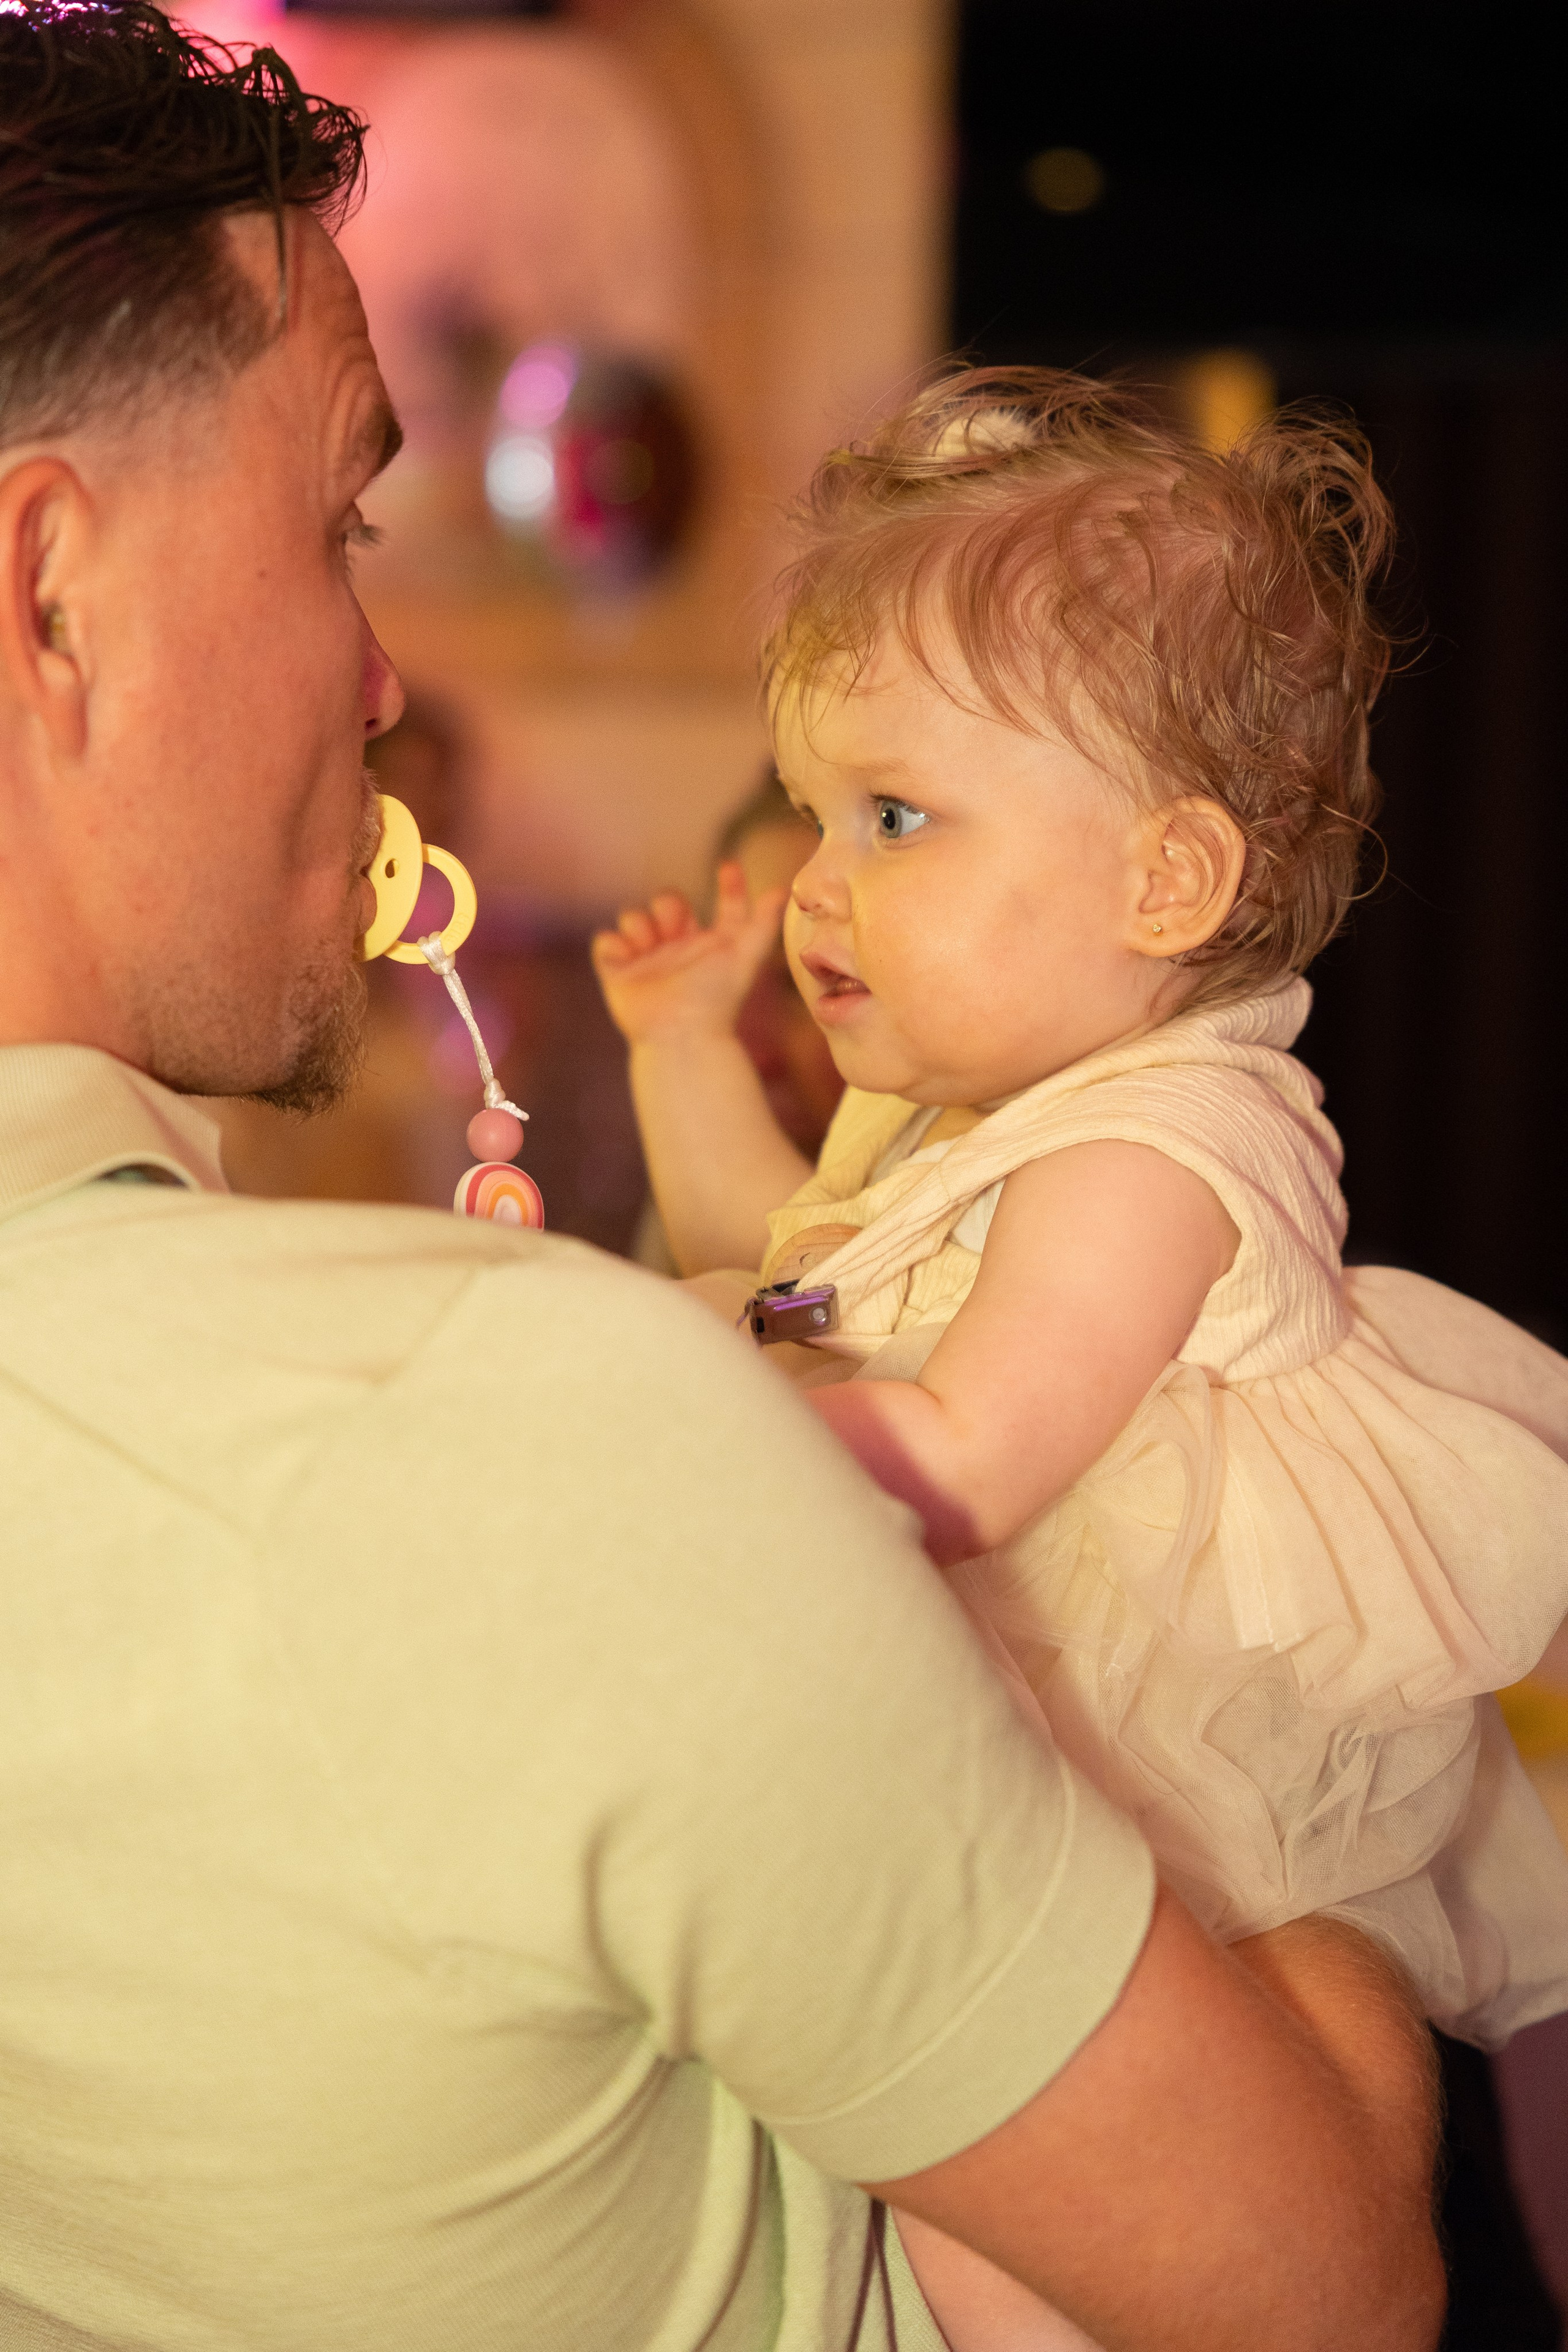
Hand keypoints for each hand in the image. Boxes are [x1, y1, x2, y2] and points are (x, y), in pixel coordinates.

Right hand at [591, 862, 788, 1045]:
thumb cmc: (715, 999)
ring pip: (634, 916)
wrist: (680, 1035)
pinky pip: (606, 940)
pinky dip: (614, 944)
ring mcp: (645, 959)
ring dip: (640, 924)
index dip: (728, 885)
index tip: (729, 867)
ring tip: (650, 947)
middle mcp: (679, 948)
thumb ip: (762, 924)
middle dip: (668, 905)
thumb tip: (781, 890)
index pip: (722, 906)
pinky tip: (629, 957)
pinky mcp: (617, 972)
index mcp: (711, 944)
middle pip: (667, 901)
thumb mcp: (743, 956)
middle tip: (674, 928)